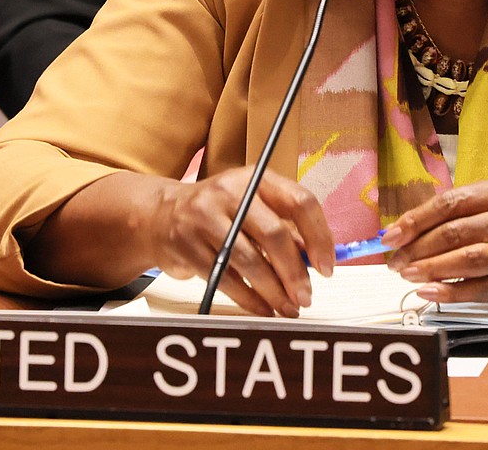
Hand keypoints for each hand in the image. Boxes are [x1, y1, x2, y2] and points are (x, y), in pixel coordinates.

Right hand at [146, 167, 335, 317]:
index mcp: (256, 178)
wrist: (160, 215)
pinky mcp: (187, 244)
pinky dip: (249, 299)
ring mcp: (205, 217)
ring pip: (250, 261)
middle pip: (275, 234)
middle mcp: (231, 192)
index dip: (319, 236)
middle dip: (295, 272)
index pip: (299, 201)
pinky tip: (263, 309)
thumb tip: (316, 259)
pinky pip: (226, 279)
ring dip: (274, 291)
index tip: (327, 267)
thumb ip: (285, 227)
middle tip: (306, 296)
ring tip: (289, 308)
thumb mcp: (252, 207)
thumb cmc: (218, 213)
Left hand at [381, 177, 487, 308]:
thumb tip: (409, 229)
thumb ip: (464, 210)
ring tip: (407, 274)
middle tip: (395, 260)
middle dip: (418, 247)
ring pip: (468, 258)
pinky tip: (430, 292)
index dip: (416, 219)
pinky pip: (482, 288)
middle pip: (456, 231)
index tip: (391, 235)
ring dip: (431, 268)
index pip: (452, 202)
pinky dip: (452, 291)